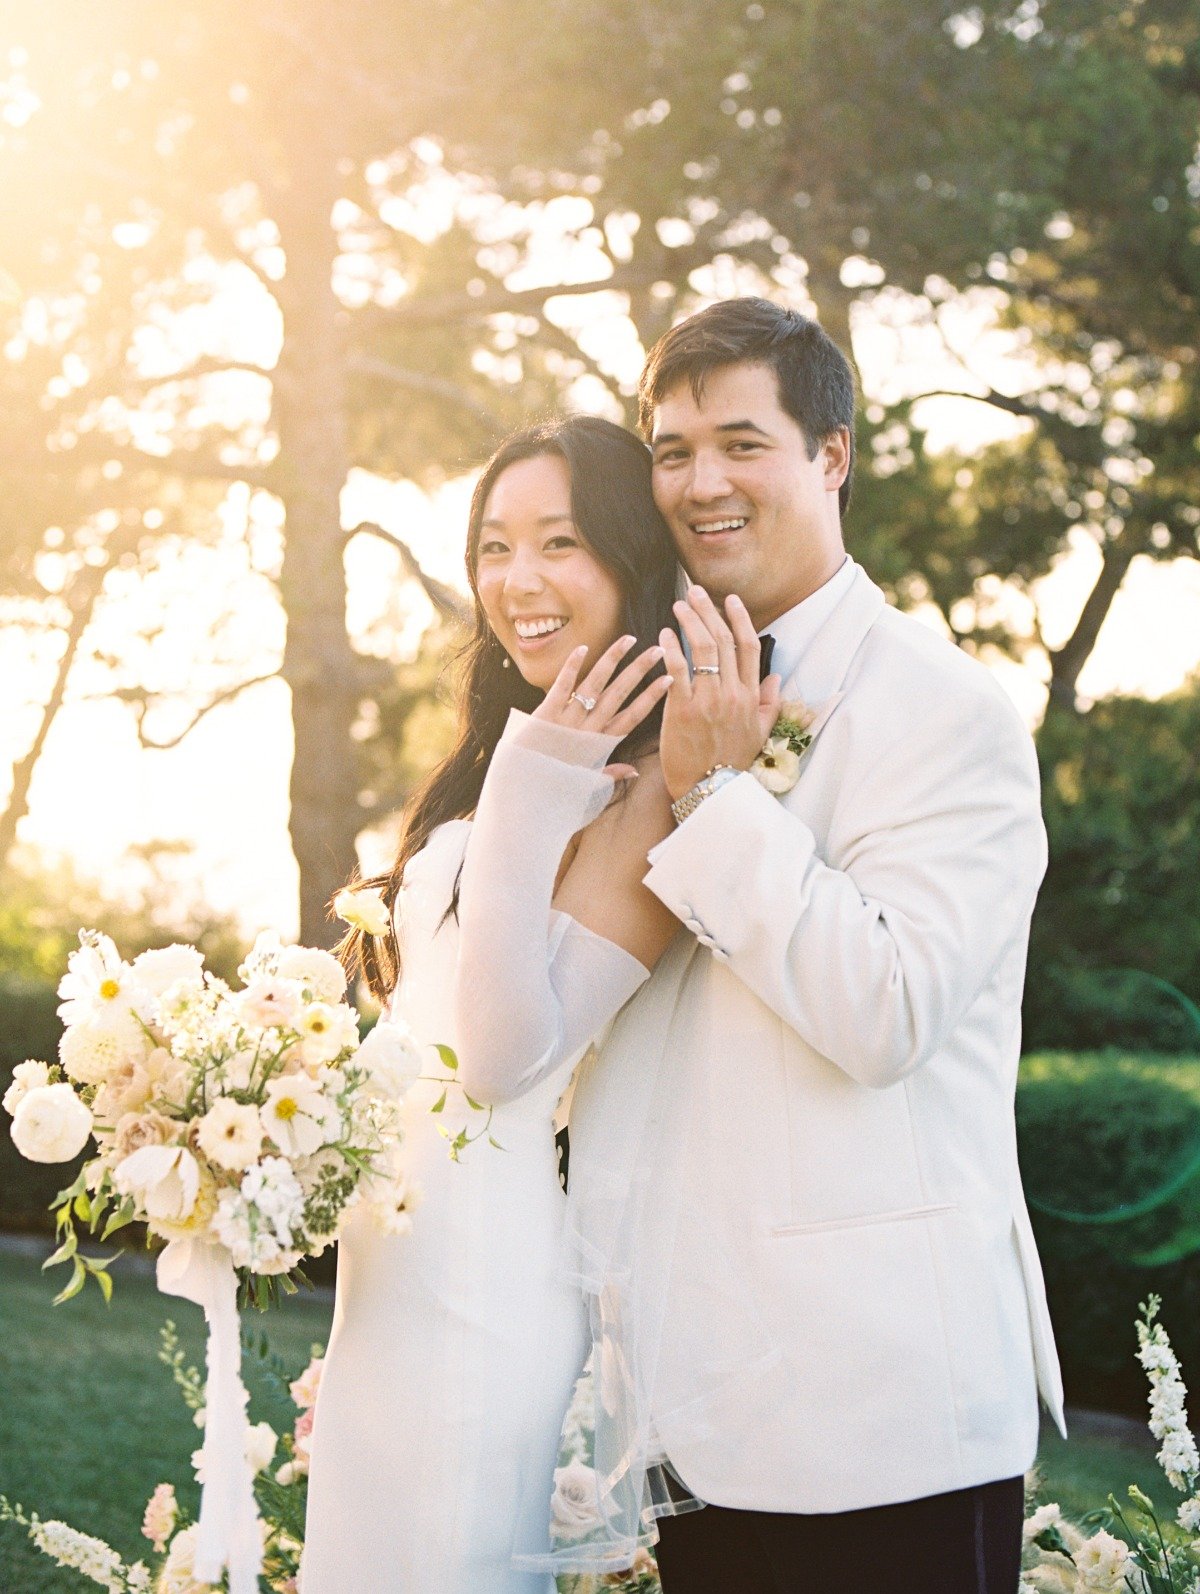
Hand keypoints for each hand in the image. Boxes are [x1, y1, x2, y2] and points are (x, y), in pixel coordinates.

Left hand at [533, 636, 668, 773]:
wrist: (522, 788)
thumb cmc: (554, 782)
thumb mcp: (586, 781)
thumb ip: (611, 774)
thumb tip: (635, 771)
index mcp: (599, 743)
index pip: (633, 716)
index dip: (652, 697)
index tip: (669, 679)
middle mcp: (587, 729)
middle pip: (619, 694)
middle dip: (639, 670)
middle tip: (657, 650)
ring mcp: (567, 720)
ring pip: (595, 684)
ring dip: (613, 660)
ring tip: (628, 640)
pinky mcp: (545, 714)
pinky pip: (561, 686)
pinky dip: (572, 667)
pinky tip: (583, 648)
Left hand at [658, 587, 781, 800]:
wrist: (709, 791)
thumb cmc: (732, 763)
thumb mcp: (759, 733)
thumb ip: (769, 703)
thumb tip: (775, 678)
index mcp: (751, 697)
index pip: (749, 648)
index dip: (740, 619)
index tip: (730, 600)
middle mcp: (732, 694)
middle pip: (723, 640)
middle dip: (709, 611)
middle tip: (694, 592)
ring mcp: (708, 700)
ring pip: (702, 649)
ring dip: (689, 622)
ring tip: (678, 606)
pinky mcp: (683, 710)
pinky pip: (678, 670)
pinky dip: (672, 648)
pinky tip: (665, 635)